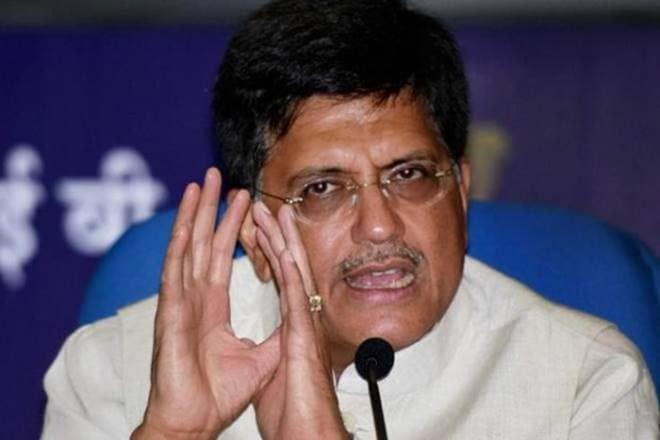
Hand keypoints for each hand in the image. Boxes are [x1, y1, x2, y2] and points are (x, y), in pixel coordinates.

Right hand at [132, 168, 279, 439]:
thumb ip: (276, 332)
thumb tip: (297, 317)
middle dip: (213, 210)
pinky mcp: (171, 312)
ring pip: (187, 247)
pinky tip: (185, 217)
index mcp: (211, 306)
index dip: (234, 229)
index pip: (223, 257)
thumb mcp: (260, 356)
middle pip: (204, 243)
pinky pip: (175, 269)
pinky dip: (179, 241)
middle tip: (221, 178)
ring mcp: (180, 301)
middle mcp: (193, 297)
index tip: (245, 203)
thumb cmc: (219, 393)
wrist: (196, 419)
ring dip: (195, 214)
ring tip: (202, 182)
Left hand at [250, 201, 348, 439]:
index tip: (262, 229)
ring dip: (284, 241)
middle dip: (278, 235)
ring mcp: (305, 325)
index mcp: (293, 326)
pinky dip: (289, 268)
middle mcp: (301, 320)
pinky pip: (295, 294)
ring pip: (294, 273)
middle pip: (289, 268)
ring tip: (274, 212)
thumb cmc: (295, 410)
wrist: (306, 433)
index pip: (281, 279)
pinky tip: (283, 246)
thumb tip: (275, 345)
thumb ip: (279, 351)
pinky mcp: (302, 335)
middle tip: (268, 207)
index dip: (272, 252)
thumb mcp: (280, 372)